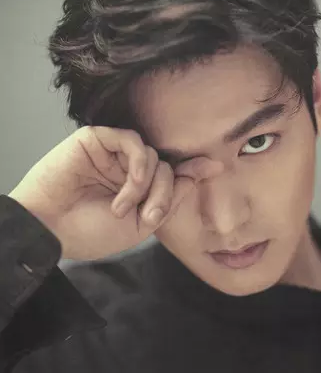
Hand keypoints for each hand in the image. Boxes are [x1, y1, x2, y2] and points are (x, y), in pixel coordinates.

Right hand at [8, 126, 222, 259]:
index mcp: (137, 189)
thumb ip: (171, 197)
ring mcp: (113, 154)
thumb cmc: (91, 232)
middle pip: (167, 169)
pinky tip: (130, 181)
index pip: (171, 174)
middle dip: (165, 194)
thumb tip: (200, 173)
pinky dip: (139, 162)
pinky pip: (132, 141)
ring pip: (153, 157)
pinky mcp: (97, 140)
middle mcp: (127, 169)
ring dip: (147, 186)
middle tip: (148, 216)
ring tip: (123, 208)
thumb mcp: (142, 224)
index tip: (217, 166)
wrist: (51, 230)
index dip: (193, 170)